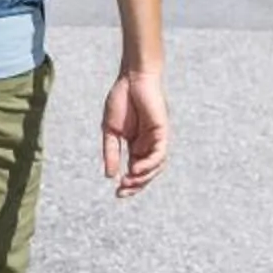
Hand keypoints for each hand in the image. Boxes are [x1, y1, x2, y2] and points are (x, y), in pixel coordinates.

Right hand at [101, 68, 168, 198]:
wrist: (132, 78)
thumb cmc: (121, 100)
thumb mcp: (110, 131)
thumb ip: (111, 152)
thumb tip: (110, 175)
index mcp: (135, 146)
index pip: (134, 171)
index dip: (128, 185)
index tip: (117, 193)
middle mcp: (147, 145)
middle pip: (146, 173)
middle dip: (135, 186)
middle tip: (122, 193)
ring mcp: (156, 139)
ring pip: (155, 167)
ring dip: (143, 178)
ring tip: (128, 182)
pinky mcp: (162, 132)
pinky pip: (160, 154)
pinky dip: (150, 164)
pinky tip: (136, 169)